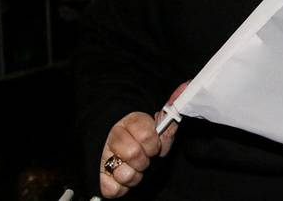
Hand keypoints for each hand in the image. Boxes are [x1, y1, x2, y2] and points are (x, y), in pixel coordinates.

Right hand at [99, 81, 189, 197]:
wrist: (127, 147)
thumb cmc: (144, 140)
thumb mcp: (159, 129)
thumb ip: (169, 119)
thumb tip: (181, 93)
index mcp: (131, 123)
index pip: (146, 135)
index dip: (154, 144)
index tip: (155, 146)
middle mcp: (114, 137)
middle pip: (133, 154)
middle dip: (145, 160)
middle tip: (145, 158)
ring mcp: (105, 156)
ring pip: (124, 174)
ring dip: (135, 175)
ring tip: (136, 169)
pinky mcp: (101, 177)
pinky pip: (112, 189)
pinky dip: (122, 188)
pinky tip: (125, 178)